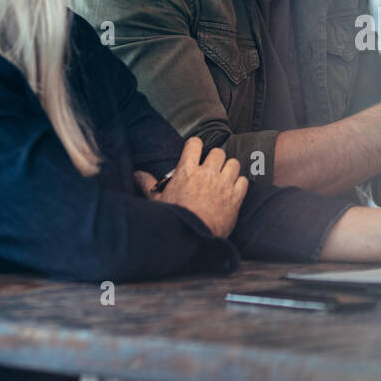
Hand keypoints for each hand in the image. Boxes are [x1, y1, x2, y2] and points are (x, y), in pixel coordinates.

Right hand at [134, 136, 248, 237]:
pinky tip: (233, 190)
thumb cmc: (174, 217)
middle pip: (218, 152)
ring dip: (229, 169)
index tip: (195, 152)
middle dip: (215, 158)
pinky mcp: (236, 197)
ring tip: (224, 177)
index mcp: (187, 171)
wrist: (193, 237)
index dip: (196, 146)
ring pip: (234, 163)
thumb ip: (148, 184)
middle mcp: (207, 173)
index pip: (195, 144)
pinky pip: (243, 180)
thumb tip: (137, 174)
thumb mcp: (157, 200)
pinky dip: (239, 183)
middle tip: (211, 168)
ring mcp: (223, 184)